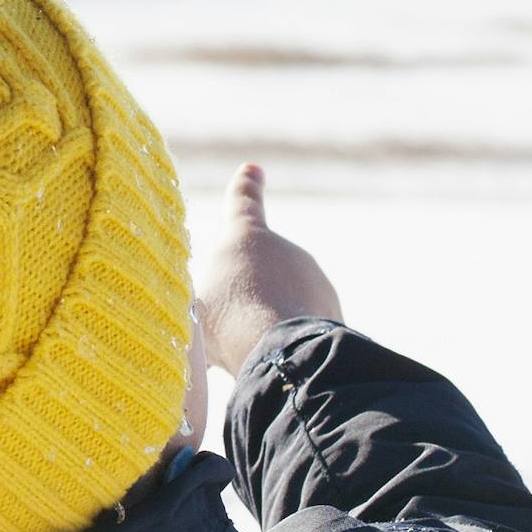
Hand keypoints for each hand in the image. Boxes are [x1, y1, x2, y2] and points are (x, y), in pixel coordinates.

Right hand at [191, 162, 342, 379]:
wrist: (282, 353)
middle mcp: (287, 251)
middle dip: (248, 297)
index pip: (243, 203)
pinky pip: (303, 329)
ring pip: (284, 304)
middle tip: (229, 326)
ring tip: (253, 348)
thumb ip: (206, 294)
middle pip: (261, 272)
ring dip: (269, 325)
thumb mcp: (197, 301)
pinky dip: (290, 344)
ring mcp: (315, 281)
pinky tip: (278, 361)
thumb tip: (210, 304)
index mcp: (246, 236)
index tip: (253, 169)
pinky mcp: (335, 313)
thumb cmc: (227, 321)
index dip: (244, 188)